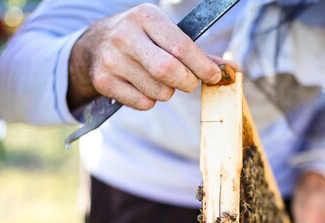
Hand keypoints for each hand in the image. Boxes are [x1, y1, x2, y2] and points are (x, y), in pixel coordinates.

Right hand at [67, 3, 235, 109]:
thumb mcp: (163, 34)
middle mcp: (125, 35)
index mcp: (145, 17)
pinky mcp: (103, 81)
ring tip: (158, 80)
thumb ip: (197, 52)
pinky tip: (141, 86)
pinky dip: (150, 101)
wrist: (93, 46)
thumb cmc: (141, 39)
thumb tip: (231, 69)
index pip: (180, 46)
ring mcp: (112, 59)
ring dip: (167, 92)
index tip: (214, 76)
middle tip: (189, 82)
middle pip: (169, 71)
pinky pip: (143, 103)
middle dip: (187, 82)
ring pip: (158, 92)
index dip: (202, 66)